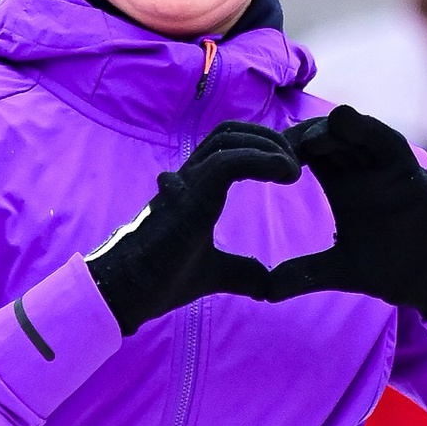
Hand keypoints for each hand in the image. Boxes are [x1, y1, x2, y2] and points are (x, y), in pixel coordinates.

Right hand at [89, 121, 302, 333]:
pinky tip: (287, 173)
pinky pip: (228, 161)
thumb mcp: (215, 274)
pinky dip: (261, 159)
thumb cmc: (161, 279)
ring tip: (293, 168)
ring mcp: (186, 183)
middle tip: (298, 161)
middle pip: (230, 132)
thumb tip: (266, 284)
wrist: (128, 293)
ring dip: (269, 145)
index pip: (229, 147)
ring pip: (229, 138)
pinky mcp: (189, 195)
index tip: (293, 164)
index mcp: (194, 188)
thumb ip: (241, 271)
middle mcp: (188, 177)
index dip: (263, 146)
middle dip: (269, 138)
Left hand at [275, 103, 426, 318]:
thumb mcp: (338, 270)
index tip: (264, 158)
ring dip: (331, 129)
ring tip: (309, 136)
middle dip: (304, 136)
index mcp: (342, 185)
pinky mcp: (408, 169)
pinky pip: (386, 141)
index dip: (287, 150)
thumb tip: (265, 293)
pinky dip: (367, 129)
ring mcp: (384, 167)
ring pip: (355, 134)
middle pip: (328, 137)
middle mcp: (362, 170)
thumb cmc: (391, 268)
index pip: (310, 154)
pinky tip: (345, 121)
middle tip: (282, 143)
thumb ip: (304, 274)